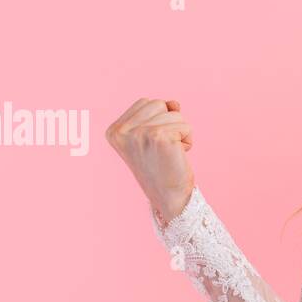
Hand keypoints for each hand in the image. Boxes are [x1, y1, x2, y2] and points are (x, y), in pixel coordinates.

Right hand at [106, 97, 196, 222]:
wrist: (169, 199)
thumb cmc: (162, 168)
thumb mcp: (152, 137)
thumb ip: (158, 115)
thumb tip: (174, 103)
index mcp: (114, 131)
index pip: (146, 102)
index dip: (158, 120)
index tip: (154, 145)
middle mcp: (122, 132)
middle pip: (159, 104)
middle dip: (170, 124)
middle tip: (163, 150)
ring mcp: (139, 133)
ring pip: (174, 113)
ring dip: (180, 132)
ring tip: (171, 154)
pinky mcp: (158, 137)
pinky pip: (184, 125)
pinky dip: (187, 140)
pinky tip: (178, 156)